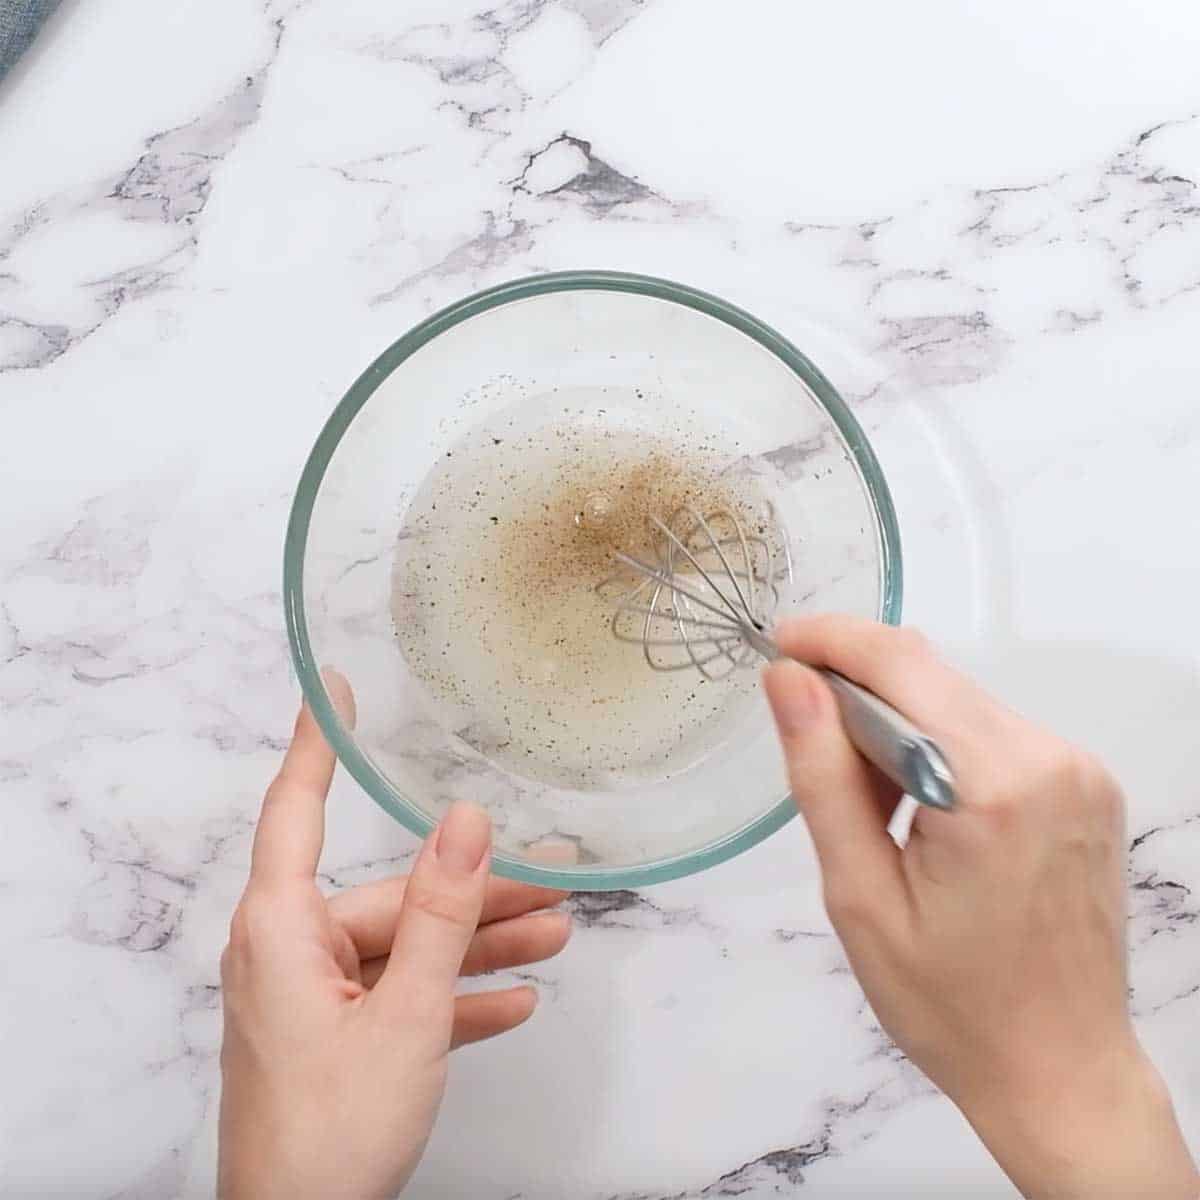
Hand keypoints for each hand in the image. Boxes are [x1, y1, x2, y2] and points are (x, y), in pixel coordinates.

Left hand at [218, 673, 571, 1199]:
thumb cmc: (329, 1132)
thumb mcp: (404, 1014)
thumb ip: (439, 913)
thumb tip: (465, 819)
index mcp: (281, 929)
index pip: (295, 809)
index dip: (316, 743)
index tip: (338, 688)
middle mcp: (289, 952)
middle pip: (389, 897)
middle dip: (472, 897)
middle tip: (551, 887)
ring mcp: (311, 999)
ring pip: (405, 950)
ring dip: (477, 949)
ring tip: (556, 939)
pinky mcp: (333, 1039)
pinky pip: (400, 999)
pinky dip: (454, 999)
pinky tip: (515, 1002)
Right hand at [764, 617, 1197, 1199]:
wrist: (1061, 1071)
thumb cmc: (949, 1003)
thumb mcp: (860, 896)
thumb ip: (822, 777)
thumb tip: (789, 678)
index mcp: (994, 787)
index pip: (902, 665)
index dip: (832, 641)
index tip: (775, 645)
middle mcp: (1052, 760)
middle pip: (932, 676)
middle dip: (858, 686)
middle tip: (806, 740)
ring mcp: (1080, 770)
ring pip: (960, 701)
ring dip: (898, 723)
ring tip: (868, 806)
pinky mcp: (1087, 786)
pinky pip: (994, 732)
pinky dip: (941, 746)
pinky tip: (918, 810)